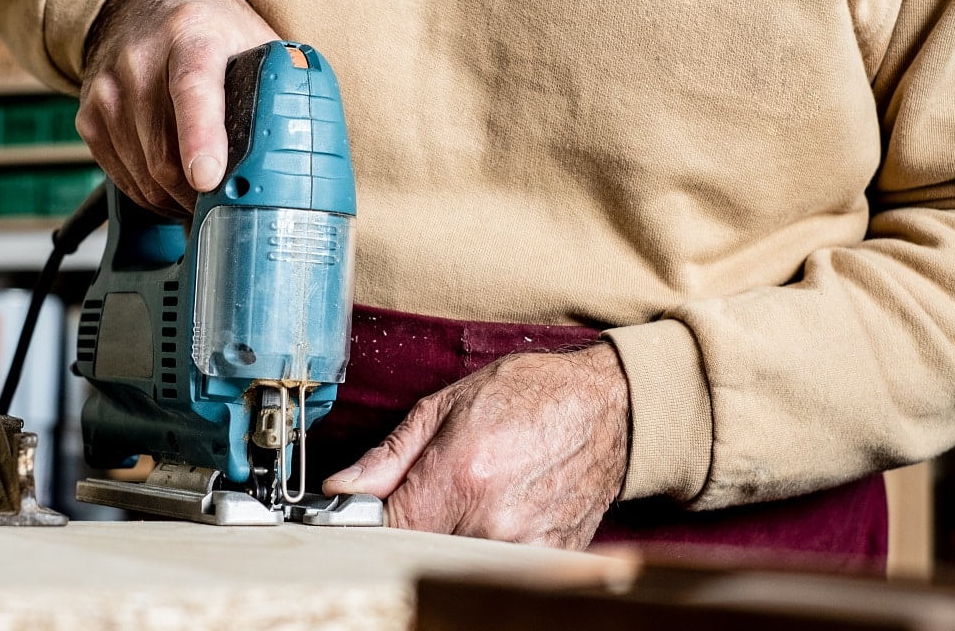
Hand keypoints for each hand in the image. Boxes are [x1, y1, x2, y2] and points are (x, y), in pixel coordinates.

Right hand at [79, 0, 279, 215]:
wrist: (144, 2)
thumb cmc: (210, 28)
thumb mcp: (252, 40)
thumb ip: (277, 84)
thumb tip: (310, 141)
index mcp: (192, 36)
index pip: (194, 90)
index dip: (201, 138)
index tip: (208, 178)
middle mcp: (141, 59)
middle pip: (165, 154)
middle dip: (200, 199)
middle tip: (229, 214)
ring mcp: (109, 89)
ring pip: (144, 176)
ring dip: (177, 202)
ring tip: (203, 197)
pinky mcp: (90, 114)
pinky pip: (123, 177)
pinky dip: (151, 194)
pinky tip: (171, 185)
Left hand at [322, 343, 629, 547]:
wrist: (611, 406)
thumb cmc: (532, 395)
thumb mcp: (447, 406)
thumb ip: (390, 456)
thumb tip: (343, 488)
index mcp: (460, 475)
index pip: (387, 527)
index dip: (376, 516)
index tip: (376, 504)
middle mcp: (492, 520)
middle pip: (421, 544)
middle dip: (417, 519)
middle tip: (436, 487)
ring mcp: (524, 545)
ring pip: (457, 555)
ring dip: (454, 529)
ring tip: (476, 491)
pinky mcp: (549, 558)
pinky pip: (496, 560)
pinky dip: (489, 538)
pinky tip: (504, 504)